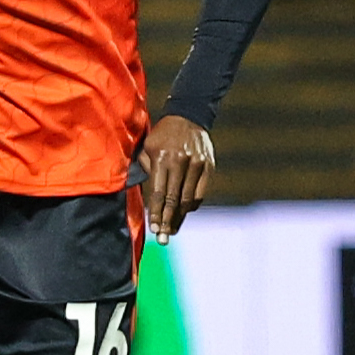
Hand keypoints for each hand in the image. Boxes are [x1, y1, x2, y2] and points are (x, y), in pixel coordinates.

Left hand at [136, 114, 214, 238]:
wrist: (188, 116)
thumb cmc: (162, 135)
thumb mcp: (148, 147)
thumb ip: (146, 170)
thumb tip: (149, 196)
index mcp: (162, 158)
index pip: (159, 193)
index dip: (157, 213)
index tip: (155, 229)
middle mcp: (180, 162)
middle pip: (174, 200)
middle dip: (168, 221)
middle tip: (164, 239)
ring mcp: (196, 165)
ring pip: (188, 199)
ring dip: (180, 217)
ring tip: (173, 231)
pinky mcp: (208, 166)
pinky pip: (200, 192)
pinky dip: (191, 204)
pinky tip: (184, 213)